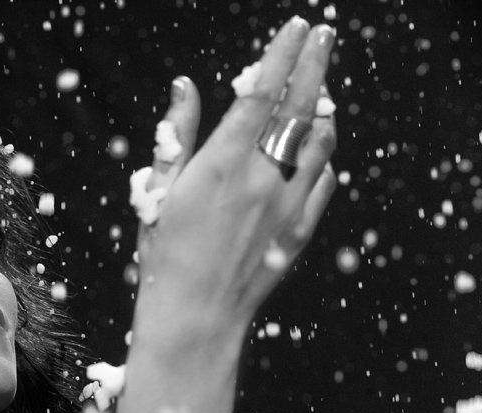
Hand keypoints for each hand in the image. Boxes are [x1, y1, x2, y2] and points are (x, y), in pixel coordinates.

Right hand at [138, 17, 337, 333]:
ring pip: (319, 140)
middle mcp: (261, 176)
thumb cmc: (165, 254)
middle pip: (299, 105)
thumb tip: (184, 86)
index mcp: (221, 163)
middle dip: (314, 63)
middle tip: (323, 34)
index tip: (293, 26)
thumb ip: (177, 135)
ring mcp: (287, 203)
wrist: (195, 315)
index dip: (279, 55)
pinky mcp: (300, 229)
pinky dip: (323, 156)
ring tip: (321, 89)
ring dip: (322, 108)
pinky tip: (316, 149)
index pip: (260, 93)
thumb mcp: (158, 192)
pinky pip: (323, 180)